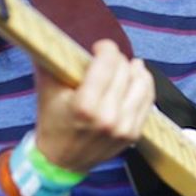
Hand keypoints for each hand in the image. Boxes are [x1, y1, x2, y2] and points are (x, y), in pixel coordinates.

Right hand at [33, 39, 155, 173]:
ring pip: (141, 83)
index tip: (99, 47)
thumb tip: (50, 34)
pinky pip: (148, 100)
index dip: (106, 49)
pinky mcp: (133, 134)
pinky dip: (143, 85)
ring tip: (126, 65)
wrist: (61, 161)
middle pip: (124, 70)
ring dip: (134, 70)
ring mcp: (124, 128)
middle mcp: (108, 118)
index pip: (108, 63)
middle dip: (116, 59)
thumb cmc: (53, 121)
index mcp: (85, 107)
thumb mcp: (47, 89)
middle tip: (107, 59)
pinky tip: (135, 78)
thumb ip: (52, 60)